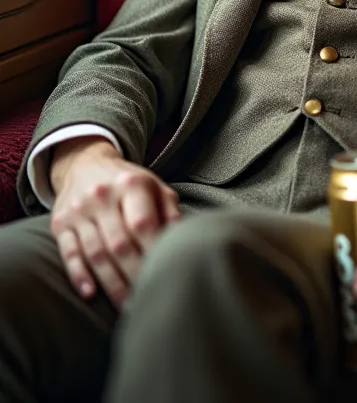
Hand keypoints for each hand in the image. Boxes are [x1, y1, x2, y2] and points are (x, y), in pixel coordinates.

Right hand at [50, 136, 180, 308]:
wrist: (85, 164)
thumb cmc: (128, 182)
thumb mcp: (154, 186)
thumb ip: (170, 211)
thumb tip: (182, 239)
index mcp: (131, 184)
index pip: (143, 224)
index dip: (152, 252)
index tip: (163, 273)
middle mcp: (102, 195)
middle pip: (119, 244)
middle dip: (134, 275)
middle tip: (146, 297)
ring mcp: (79, 210)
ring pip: (95, 253)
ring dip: (112, 283)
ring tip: (126, 305)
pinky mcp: (61, 224)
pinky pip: (69, 254)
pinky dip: (79, 276)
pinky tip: (91, 294)